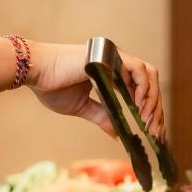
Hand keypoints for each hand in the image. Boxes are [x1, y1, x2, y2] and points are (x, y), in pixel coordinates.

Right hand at [28, 42, 165, 140]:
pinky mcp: (111, 56)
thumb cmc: (52, 86)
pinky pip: (138, 71)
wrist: (35, 73)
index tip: (153, 132)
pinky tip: (140, 107)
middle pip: (149, 84)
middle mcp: (116, 62)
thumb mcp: (82, 107)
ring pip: (149, 76)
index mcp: (111, 72)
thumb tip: (118, 135)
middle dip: (156, 110)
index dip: (150, 110)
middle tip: (156, 133)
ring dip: (153, 101)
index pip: (141, 90)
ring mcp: (115, 57)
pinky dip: (144, 89)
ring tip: (148, 123)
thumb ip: (102, 117)